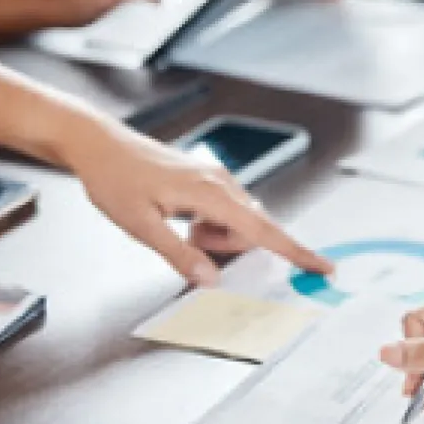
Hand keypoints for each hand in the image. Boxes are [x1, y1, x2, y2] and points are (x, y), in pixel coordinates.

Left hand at [63, 115, 331, 285]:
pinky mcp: (210, 179)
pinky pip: (226, 212)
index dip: (296, 252)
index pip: (264, 230)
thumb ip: (179, 254)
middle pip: (251, 230)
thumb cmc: (116, 179)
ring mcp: (218, 178)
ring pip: (238, 223)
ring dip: (215, 236)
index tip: (323, 267)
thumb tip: (211, 279)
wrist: (100, 144)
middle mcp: (223, 182)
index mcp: (212, 193)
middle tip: (186, 238)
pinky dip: (211, 225)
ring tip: (177, 226)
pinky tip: (181, 218)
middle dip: (227, 246)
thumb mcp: (141, 225)